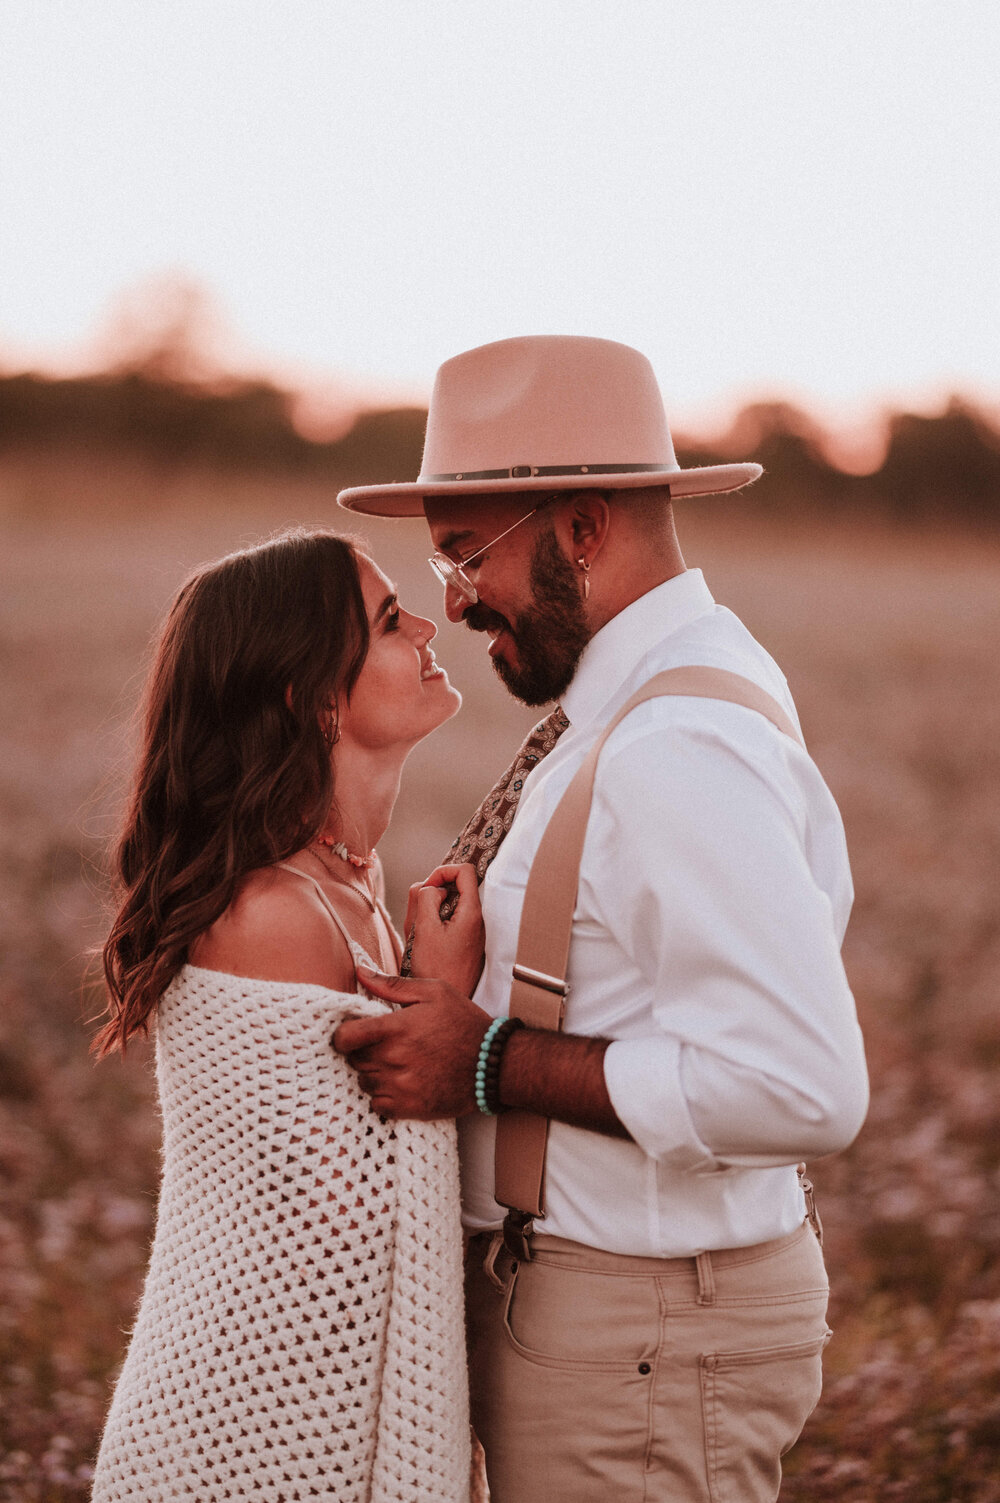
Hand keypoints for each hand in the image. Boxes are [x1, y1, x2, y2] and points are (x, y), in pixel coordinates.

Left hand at [333, 969, 489, 1118]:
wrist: (495, 1063)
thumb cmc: (463, 1022)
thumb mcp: (434, 992)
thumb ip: (392, 984)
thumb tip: (359, 971)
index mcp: (396, 1028)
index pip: (346, 1037)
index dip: (342, 1036)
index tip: (350, 1034)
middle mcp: (394, 1059)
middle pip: (354, 1060)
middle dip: (362, 1051)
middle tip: (383, 1045)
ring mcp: (402, 1086)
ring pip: (364, 1082)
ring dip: (373, 1073)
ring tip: (395, 1064)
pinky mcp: (410, 1108)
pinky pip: (377, 1105)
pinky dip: (383, 1096)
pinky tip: (400, 1083)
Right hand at [405, 863, 484, 994]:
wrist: (444, 1006)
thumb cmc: (436, 970)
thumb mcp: (424, 928)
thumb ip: (425, 899)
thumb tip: (432, 888)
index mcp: (471, 912)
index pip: (464, 871)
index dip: (442, 871)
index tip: (427, 888)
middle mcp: (475, 919)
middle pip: (452, 888)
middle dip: (429, 896)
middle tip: (417, 917)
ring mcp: (469, 931)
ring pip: (445, 906)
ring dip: (427, 913)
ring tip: (417, 935)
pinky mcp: (462, 942)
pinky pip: (445, 923)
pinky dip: (430, 927)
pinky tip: (422, 944)